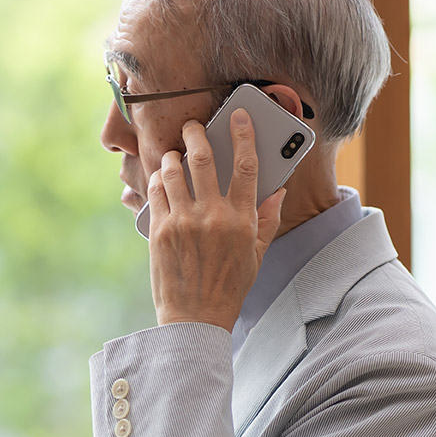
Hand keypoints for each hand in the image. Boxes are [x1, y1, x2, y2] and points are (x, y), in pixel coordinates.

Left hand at [145, 109, 286, 331]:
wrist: (195, 319)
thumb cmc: (228, 287)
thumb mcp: (256, 255)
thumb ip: (267, 220)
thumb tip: (278, 190)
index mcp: (243, 220)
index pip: (247, 166)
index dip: (243, 135)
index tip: (238, 117)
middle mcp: (214, 216)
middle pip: (204, 158)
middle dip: (197, 134)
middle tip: (193, 126)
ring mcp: (184, 222)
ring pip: (175, 170)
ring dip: (173, 156)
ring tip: (174, 154)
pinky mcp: (160, 230)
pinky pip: (157, 191)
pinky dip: (158, 178)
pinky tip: (162, 178)